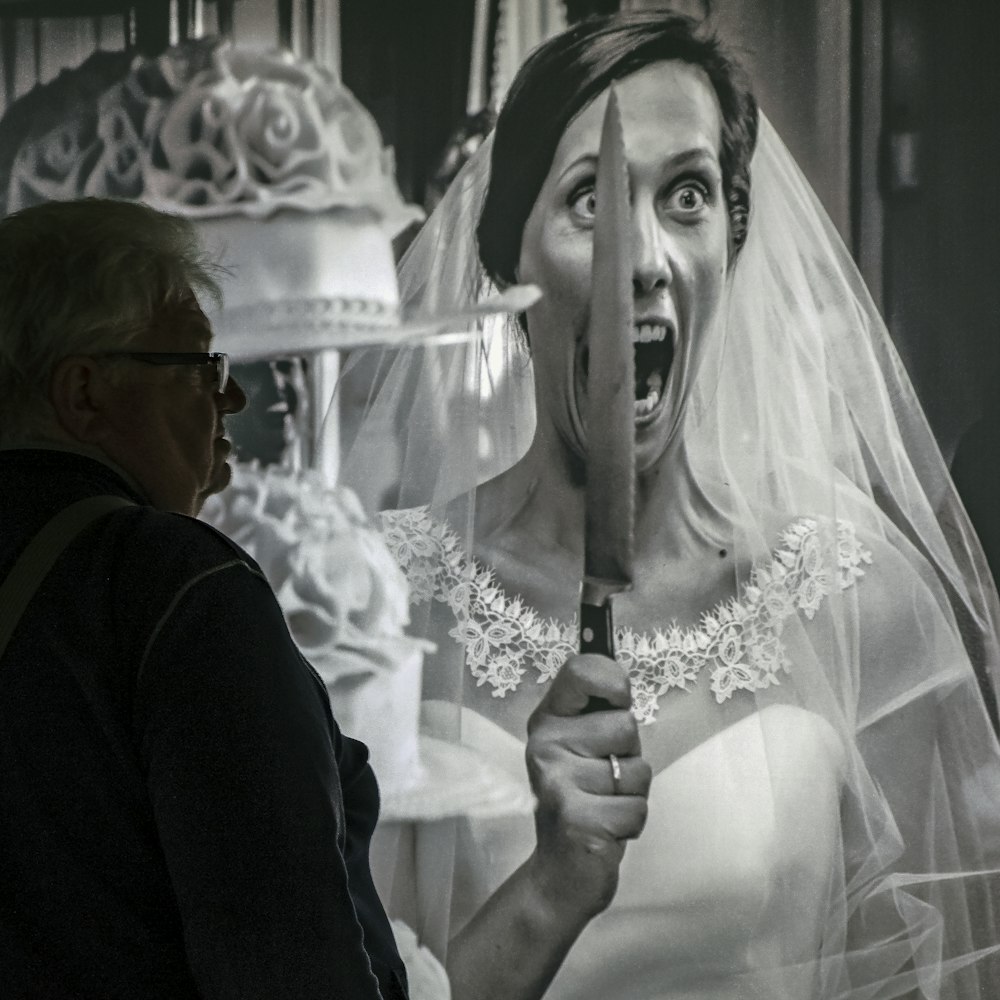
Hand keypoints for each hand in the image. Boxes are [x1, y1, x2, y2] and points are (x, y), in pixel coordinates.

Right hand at [525, 654, 651, 921]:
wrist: (559, 874)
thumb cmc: (583, 799)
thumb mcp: (585, 746)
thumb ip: (600, 711)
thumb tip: (618, 672)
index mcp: (548, 720)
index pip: (582, 670)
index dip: (612, 680)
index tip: (617, 700)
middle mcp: (545, 745)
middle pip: (625, 725)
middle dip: (630, 756)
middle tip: (603, 778)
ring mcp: (557, 782)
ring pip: (637, 771)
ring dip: (632, 793)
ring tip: (603, 804)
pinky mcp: (577, 819)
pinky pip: (637, 808)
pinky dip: (632, 823)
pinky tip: (606, 829)